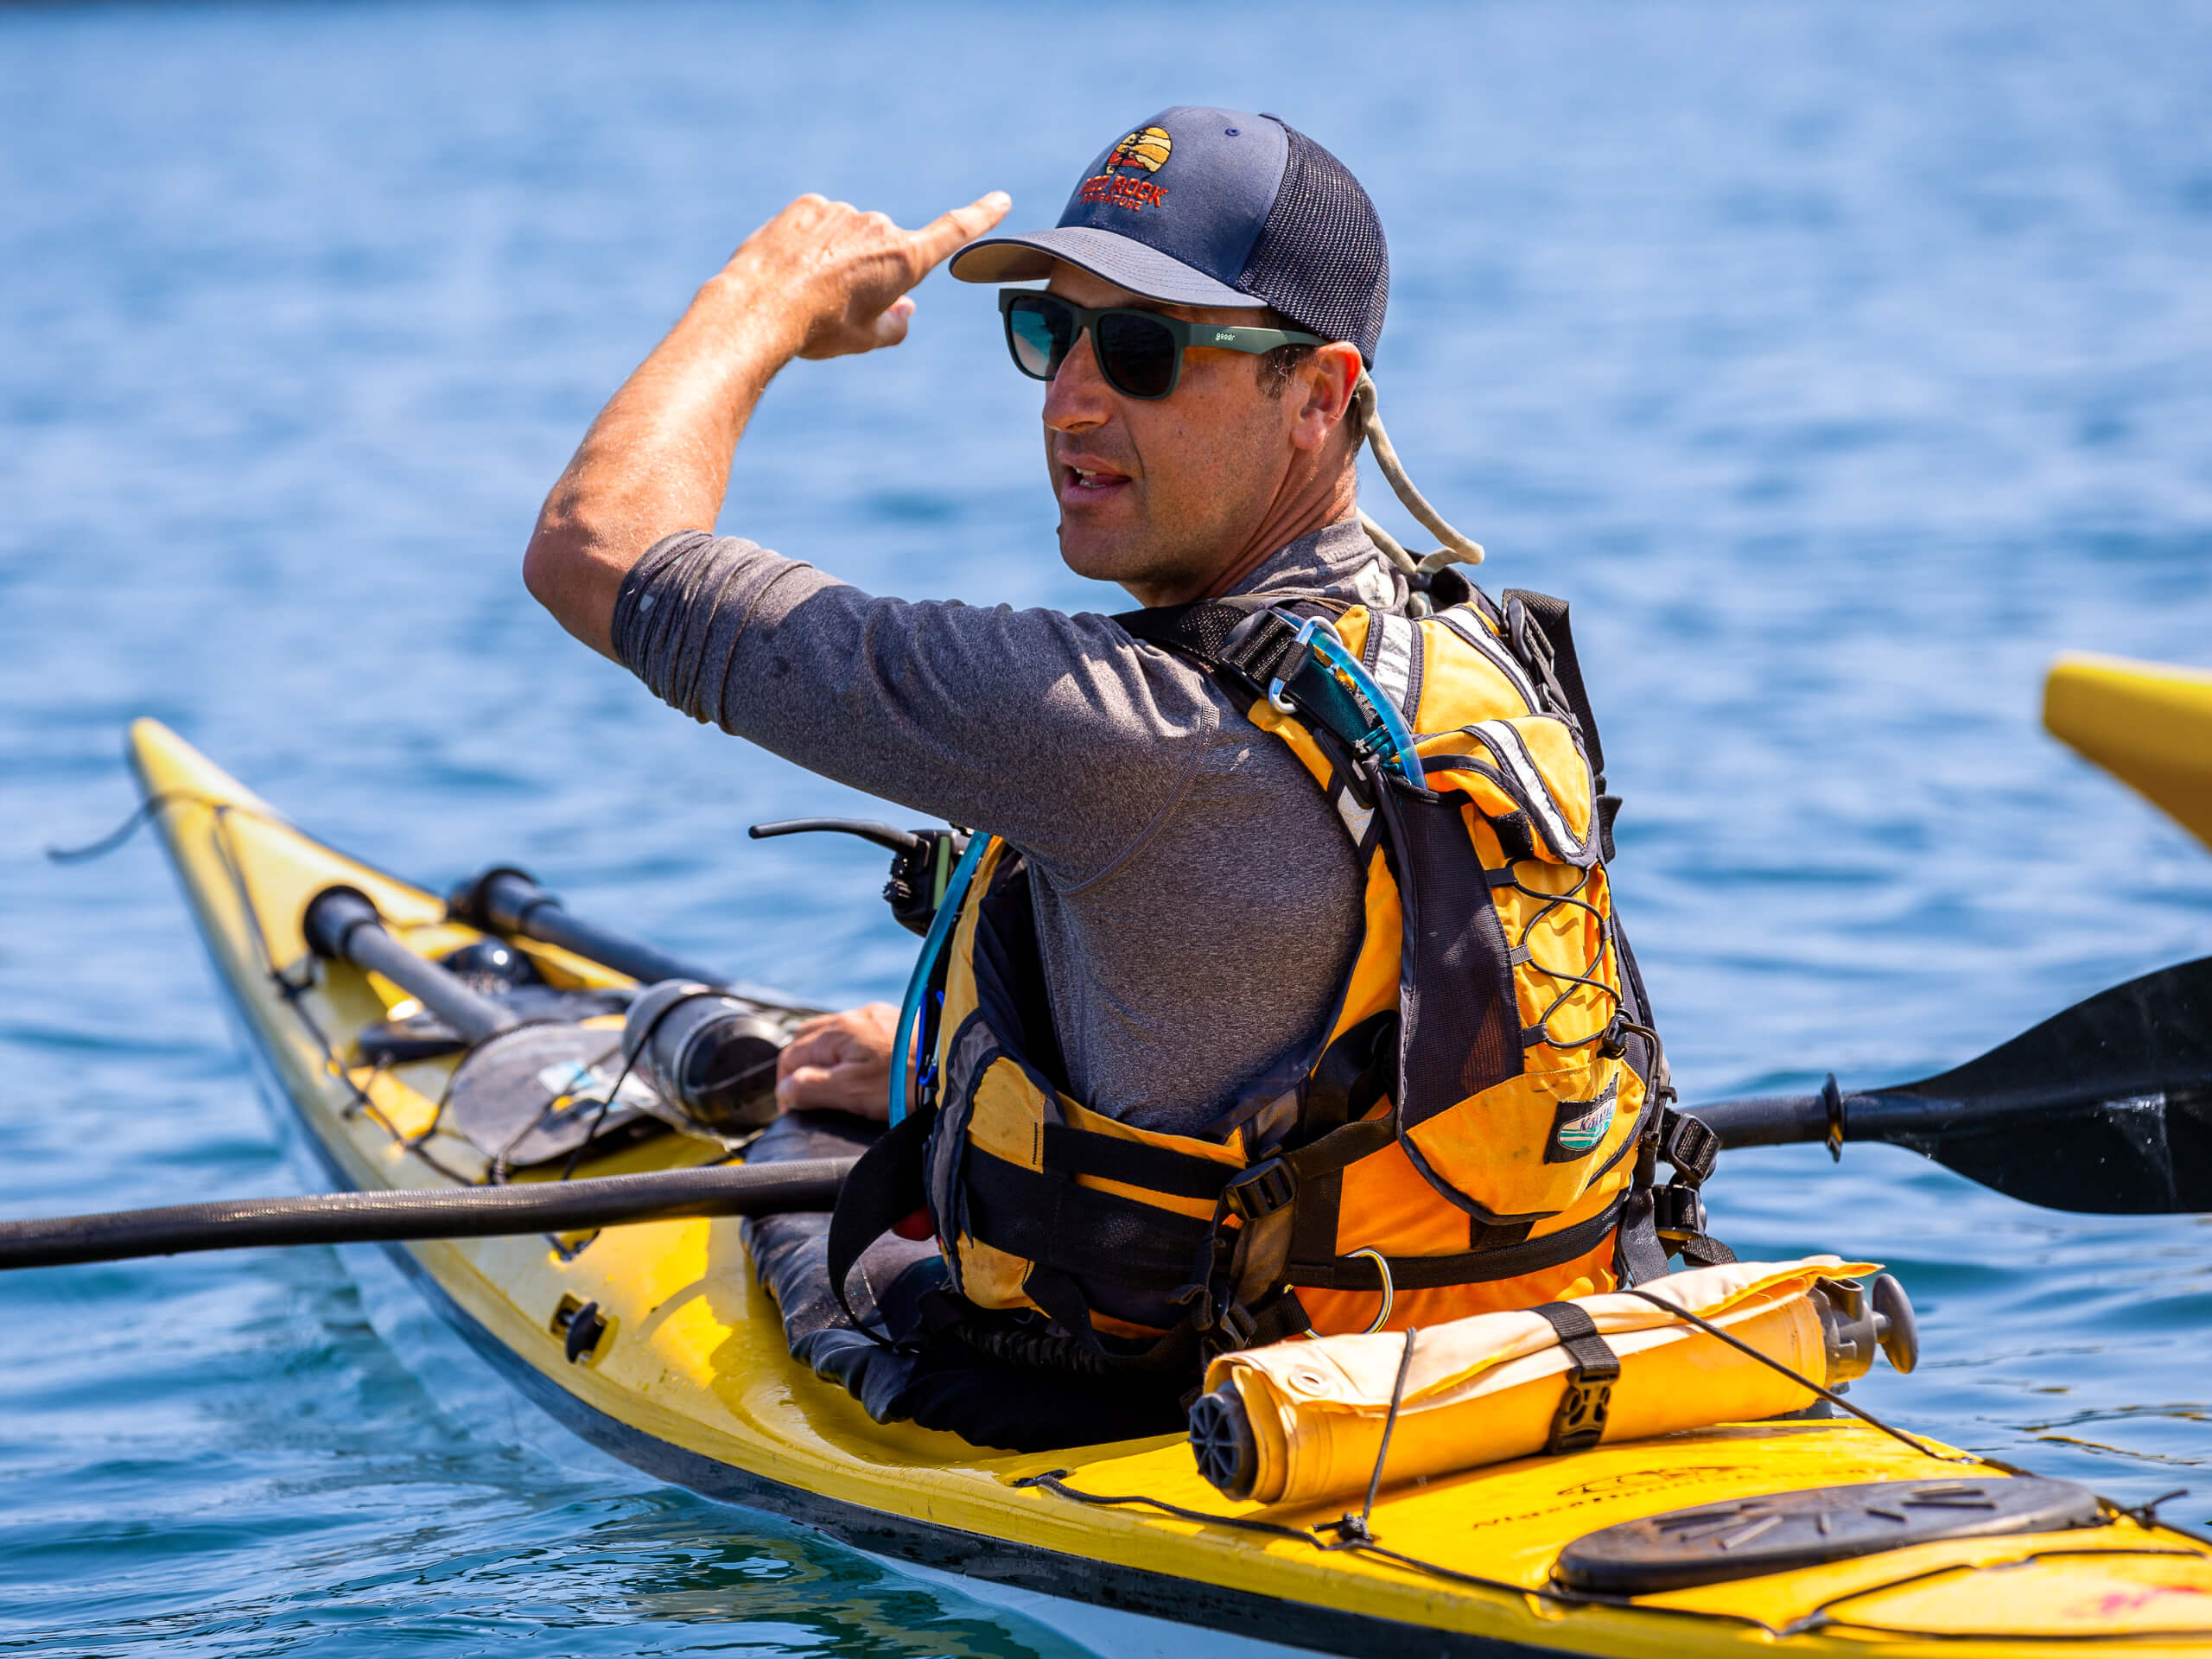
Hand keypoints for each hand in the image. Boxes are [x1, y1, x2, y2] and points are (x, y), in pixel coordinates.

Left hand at [720, 190, 1011, 361]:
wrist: (760, 308)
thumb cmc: (819, 330)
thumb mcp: (866, 339)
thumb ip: (896, 323)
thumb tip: (904, 308)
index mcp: (905, 259)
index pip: (953, 231)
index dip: (980, 217)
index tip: (1001, 199)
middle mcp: (880, 227)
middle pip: (885, 249)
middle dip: (871, 271)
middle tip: (838, 304)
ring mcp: (844, 211)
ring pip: (849, 236)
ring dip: (837, 256)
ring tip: (807, 287)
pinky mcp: (810, 204)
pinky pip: (820, 223)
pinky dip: (811, 242)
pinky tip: (791, 265)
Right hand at [775, 1001, 901, 1119]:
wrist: (962, 1064)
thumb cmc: (908, 1081)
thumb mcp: (852, 1091)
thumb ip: (811, 1088)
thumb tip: (783, 1089)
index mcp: (838, 1031)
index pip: (790, 1055)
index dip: (784, 1085)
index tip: (791, 1110)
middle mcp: (856, 1016)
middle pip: (809, 1038)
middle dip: (801, 1066)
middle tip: (808, 1096)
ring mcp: (879, 1016)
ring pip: (836, 1035)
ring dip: (827, 1057)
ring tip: (835, 1085)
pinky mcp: (900, 1023)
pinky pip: (862, 1034)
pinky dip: (852, 1052)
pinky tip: (866, 1069)